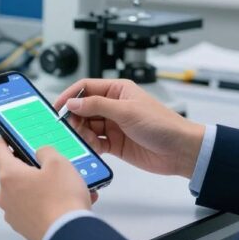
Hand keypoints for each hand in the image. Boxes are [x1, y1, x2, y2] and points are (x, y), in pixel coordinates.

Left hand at [0, 138, 98, 239]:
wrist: (69, 235)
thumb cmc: (61, 199)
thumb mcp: (59, 162)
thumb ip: (46, 152)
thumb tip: (40, 154)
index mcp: (9, 175)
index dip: (3, 141)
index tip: (8, 138)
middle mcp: (5, 195)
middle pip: (14, 174)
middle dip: (31, 169)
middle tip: (50, 166)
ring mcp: (13, 214)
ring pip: (26, 193)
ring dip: (42, 188)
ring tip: (68, 188)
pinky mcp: (24, 228)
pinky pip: (34, 209)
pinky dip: (47, 204)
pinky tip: (68, 203)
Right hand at [54, 79, 205, 178]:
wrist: (180, 151)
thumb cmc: (163, 125)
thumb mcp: (127, 111)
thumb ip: (97, 105)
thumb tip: (73, 102)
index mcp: (118, 91)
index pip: (86, 88)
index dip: (70, 96)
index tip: (58, 107)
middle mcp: (114, 106)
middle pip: (83, 109)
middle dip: (74, 118)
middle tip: (69, 128)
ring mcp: (114, 125)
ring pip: (87, 127)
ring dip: (82, 133)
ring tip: (85, 139)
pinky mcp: (115, 144)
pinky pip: (95, 142)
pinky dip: (90, 145)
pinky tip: (92, 148)